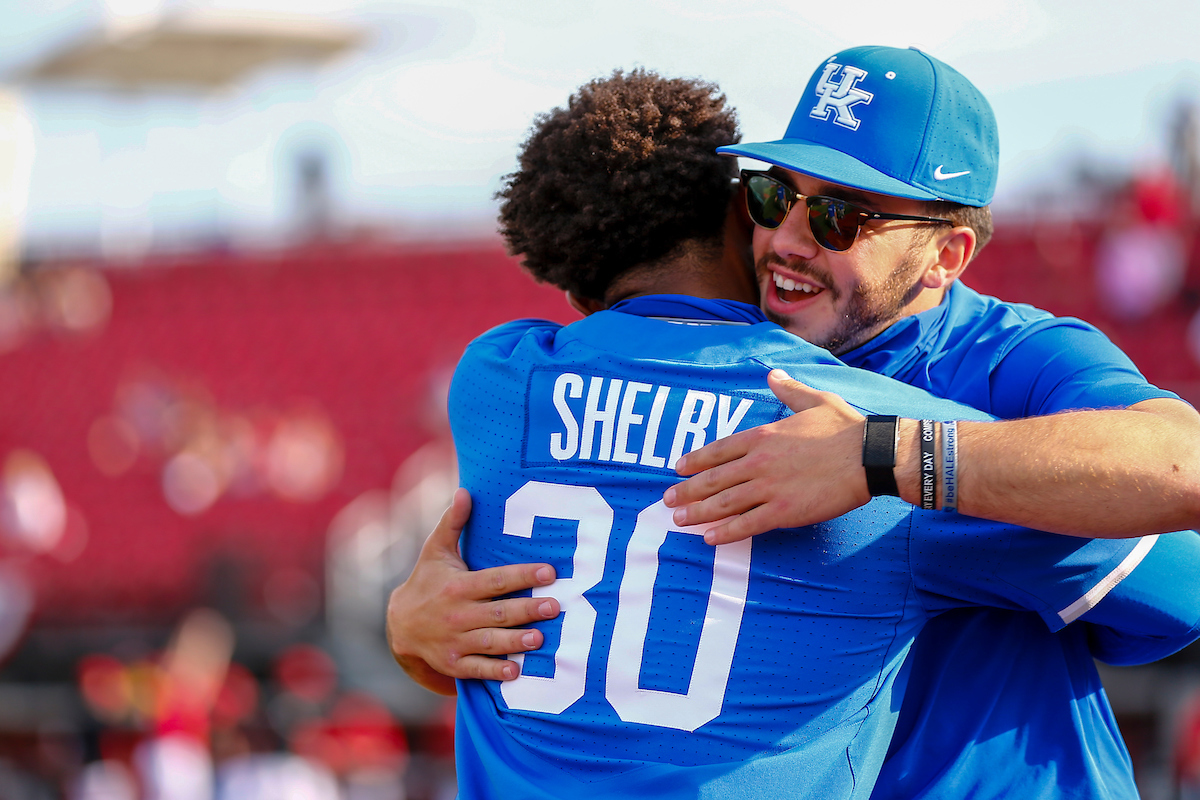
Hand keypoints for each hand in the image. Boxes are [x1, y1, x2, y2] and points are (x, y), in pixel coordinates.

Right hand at [385, 488, 560, 693]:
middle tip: (555, 607)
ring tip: (539, 638)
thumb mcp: (436, 551)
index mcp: (458, 586)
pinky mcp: (454, 664)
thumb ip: (453, 523)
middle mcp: (457, 614)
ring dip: (515, 641)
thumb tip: (466, 491)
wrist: (400, 626)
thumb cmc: (427, 582)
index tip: (549, 572)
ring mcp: (455, 641)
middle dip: (527, 609)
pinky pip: (476, 669)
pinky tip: (515, 671)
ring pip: (490, 641)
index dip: (522, 575)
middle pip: (499, 612)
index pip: (495, 579)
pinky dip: (494, 671)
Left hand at [663, 370, 871, 543]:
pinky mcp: (783, 511)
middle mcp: (759, 462)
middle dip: (687, 490)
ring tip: (679, 521)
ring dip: (697, 513)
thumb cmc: (845, 428)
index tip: (678, 469)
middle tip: (667, 500)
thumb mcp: (815, 400)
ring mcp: (769, 487)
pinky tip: (709, 538)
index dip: (696, 460)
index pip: (719, 449)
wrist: (868, 456)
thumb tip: (774, 374)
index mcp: (764, 435)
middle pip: (713, 479)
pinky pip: (747, 524)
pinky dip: (725, 532)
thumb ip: (789, 390)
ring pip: (723, 503)